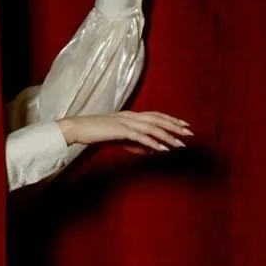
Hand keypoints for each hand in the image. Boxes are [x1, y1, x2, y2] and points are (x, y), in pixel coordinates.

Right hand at [58, 111, 192, 153]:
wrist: (76, 129)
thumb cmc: (95, 133)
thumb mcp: (117, 139)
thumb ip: (134, 143)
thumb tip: (150, 149)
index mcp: (129, 115)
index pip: (155, 115)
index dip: (170, 119)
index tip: (183, 125)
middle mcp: (130, 116)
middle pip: (158, 119)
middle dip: (175, 126)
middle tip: (189, 132)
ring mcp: (125, 122)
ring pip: (152, 127)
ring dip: (168, 136)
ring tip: (180, 144)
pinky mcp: (120, 130)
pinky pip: (141, 136)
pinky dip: (153, 142)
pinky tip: (162, 148)